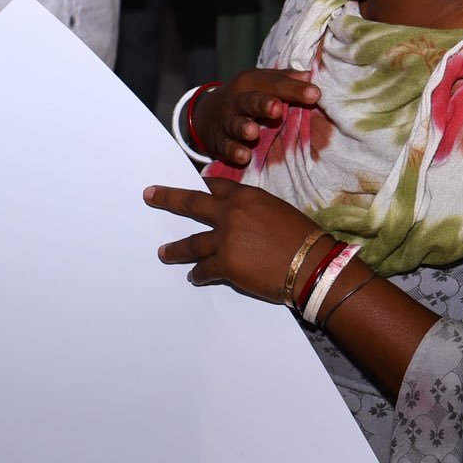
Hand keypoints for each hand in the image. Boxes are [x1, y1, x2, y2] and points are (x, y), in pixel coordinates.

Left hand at [146, 178, 328, 302]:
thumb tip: (243, 220)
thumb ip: (254, 211)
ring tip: (163, 254)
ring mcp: (225, 239)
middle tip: (149, 196)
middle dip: (167, 199)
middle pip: (191, 204)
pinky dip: (198, 274)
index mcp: (246, 197)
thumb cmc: (303, 238)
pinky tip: (194, 277)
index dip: (203, 188)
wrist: (312, 264)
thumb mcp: (277, 211)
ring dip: (175, 250)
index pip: (216, 187)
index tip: (192, 186)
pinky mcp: (226, 264)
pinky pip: (205, 269)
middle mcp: (230, 214)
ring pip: (192, 243)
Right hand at [190, 67, 318, 167]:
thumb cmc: (245, 97)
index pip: (275, 83)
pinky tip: (244, 156)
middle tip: (277, 108)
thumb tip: (310, 75)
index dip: (295, 89)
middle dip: (263, 104)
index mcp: (251, 82)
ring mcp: (226, 121)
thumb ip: (285, 80)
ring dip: (244, 128)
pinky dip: (233, 151)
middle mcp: (237, 100)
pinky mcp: (218, 141)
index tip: (315, 94)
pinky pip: (225, 147)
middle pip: (250, 100)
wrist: (205, 115)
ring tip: (254, 133)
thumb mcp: (261, 83)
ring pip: (235, 124)